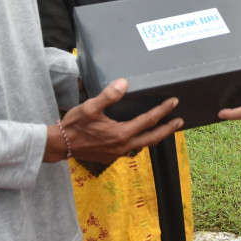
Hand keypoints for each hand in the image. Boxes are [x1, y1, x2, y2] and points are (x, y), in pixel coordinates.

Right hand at [46, 78, 182, 163]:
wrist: (60, 145)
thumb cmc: (74, 125)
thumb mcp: (90, 107)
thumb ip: (108, 96)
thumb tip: (123, 83)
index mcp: (121, 133)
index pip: (148, 120)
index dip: (163, 111)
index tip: (174, 102)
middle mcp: (123, 146)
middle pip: (153, 137)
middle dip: (168, 129)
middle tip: (180, 121)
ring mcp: (117, 154)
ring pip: (143, 145)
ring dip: (155, 137)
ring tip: (164, 130)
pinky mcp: (111, 157)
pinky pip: (132, 149)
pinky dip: (141, 143)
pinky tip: (140, 138)